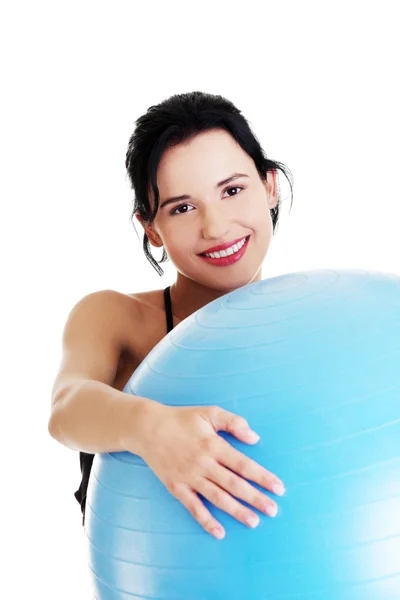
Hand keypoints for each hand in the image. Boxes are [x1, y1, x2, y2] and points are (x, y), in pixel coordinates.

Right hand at [129, 402, 284, 538]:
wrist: (147, 428)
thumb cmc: (182, 419)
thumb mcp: (209, 412)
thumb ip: (233, 422)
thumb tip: (254, 439)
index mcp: (213, 445)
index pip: (243, 464)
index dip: (262, 476)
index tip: (278, 487)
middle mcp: (203, 463)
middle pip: (234, 484)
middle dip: (255, 498)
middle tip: (273, 510)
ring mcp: (189, 477)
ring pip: (217, 497)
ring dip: (236, 511)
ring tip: (254, 521)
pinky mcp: (176, 487)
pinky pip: (193, 507)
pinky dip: (206, 520)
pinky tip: (219, 532)